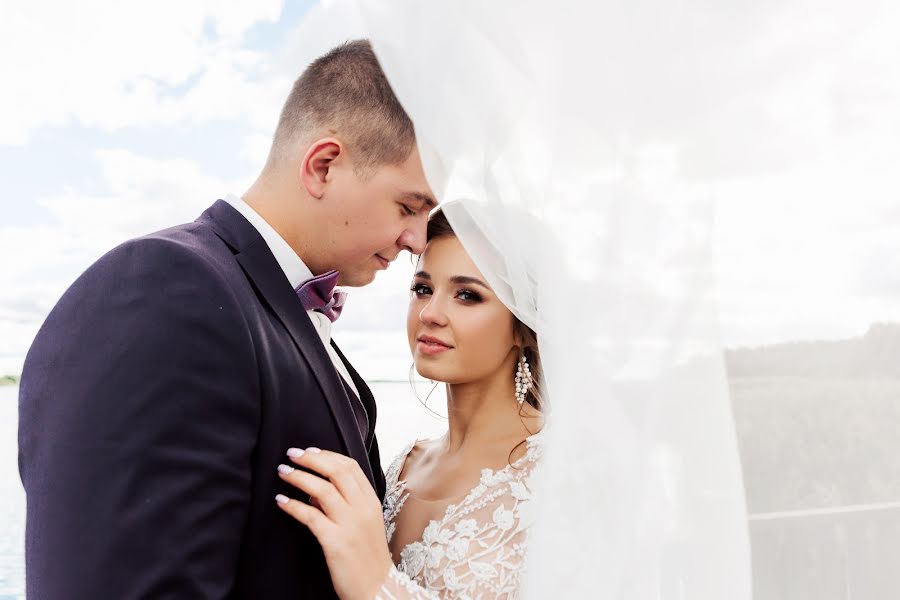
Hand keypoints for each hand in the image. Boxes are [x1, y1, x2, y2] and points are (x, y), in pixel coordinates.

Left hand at [276, 448, 392, 599]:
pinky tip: (281, 501)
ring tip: (283, 472)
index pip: (350, 466)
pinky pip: (310, 516)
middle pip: (336, 471)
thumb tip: (314, 492)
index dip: (327, 455)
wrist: (377, 589)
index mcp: (371, 501)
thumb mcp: (364, 524)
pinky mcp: (335, 542)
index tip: (309, 450)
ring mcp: (350, 525)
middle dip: (311, 459)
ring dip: (299, 477)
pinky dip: (293, 505)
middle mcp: (362, 509)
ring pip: (322, 490)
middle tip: (291, 454)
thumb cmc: (367, 557)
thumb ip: (345, 504)